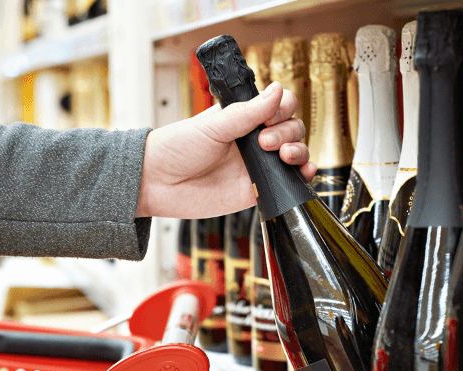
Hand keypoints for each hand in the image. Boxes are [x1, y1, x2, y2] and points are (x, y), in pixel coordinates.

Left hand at [136, 82, 314, 218]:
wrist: (158, 183)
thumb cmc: (176, 149)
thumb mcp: (212, 125)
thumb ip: (247, 111)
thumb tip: (277, 89)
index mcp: (243, 118)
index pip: (278, 105)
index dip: (282, 108)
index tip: (269, 117)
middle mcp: (254, 140)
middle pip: (292, 128)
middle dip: (286, 132)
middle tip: (263, 141)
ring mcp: (258, 165)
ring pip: (296, 152)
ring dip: (299, 150)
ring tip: (282, 155)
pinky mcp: (258, 190)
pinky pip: (289, 182)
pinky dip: (303, 175)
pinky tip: (303, 170)